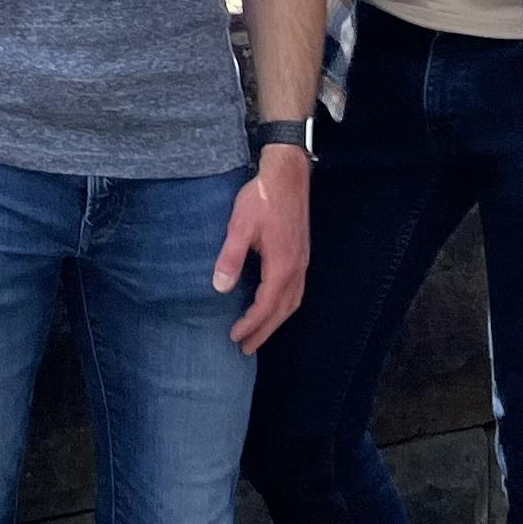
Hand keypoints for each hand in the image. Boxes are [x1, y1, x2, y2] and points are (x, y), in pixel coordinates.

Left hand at [218, 146, 312, 350]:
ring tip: (258, 333)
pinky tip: (271, 305)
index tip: (235, 337)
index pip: (266, 306)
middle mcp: (297, 268)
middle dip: (264, 331)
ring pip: (292, 302)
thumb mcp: (240, 226)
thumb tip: (220, 288)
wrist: (288, 175)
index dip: (251, 324)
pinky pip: (295, 290)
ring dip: (275, 320)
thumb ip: (231, 258)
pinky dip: (283, 305)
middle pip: (283, 310)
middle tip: (245, 348)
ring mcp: (302, 262)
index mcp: (282, 265)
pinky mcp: (301, 254)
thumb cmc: (262, 198)